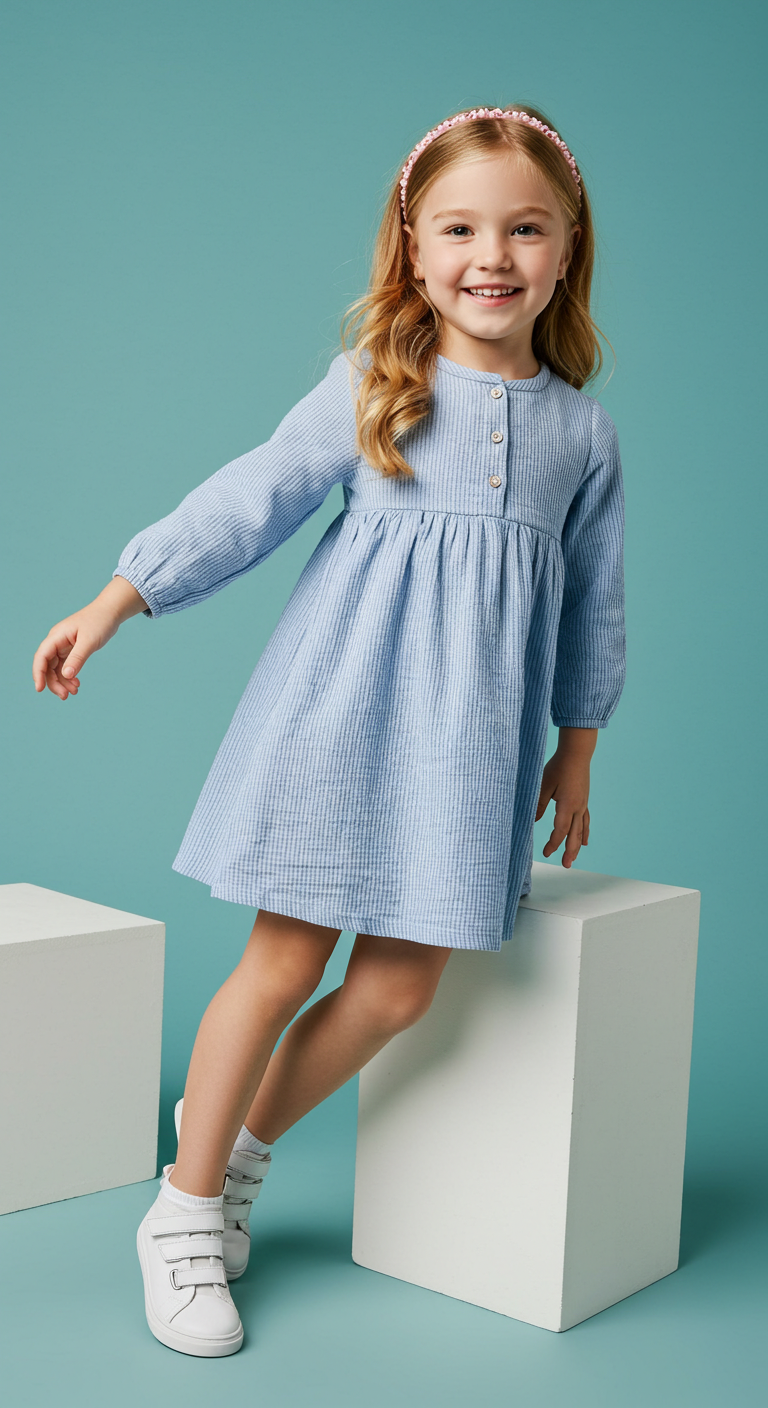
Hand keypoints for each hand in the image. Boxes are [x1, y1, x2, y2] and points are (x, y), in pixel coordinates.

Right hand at [32, 576, 147, 700]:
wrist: (110, 612)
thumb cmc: (100, 622)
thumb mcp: (89, 641)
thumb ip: (77, 658)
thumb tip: (66, 675)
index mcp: (57, 636)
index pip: (41, 656)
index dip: (38, 673)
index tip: (39, 688)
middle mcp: (57, 641)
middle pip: (47, 665)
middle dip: (53, 682)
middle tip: (65, 696)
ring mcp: (63, 646)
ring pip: (56, 668)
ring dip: (62, 681)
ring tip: (74, 692)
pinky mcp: (72, 649)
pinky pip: (66, 666)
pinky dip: (70, 676)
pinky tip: (77, 684)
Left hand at [535, 728, 596, 868]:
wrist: (577, 753)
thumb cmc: (558, 767)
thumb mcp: (544, 785)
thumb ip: (538, 804)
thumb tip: (532, 821)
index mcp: (567, 805)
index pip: (560, 830)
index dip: (553, 843)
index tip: (546, 853)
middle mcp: (578, 807)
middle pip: (574, 835)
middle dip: (569, 851)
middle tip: (565, 865)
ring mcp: (583, 804)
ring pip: (581, 830)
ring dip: (577, 846)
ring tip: (573, 858)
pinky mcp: (584, 800)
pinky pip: (585, 821)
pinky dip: (584, 832)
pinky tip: (585, 840)